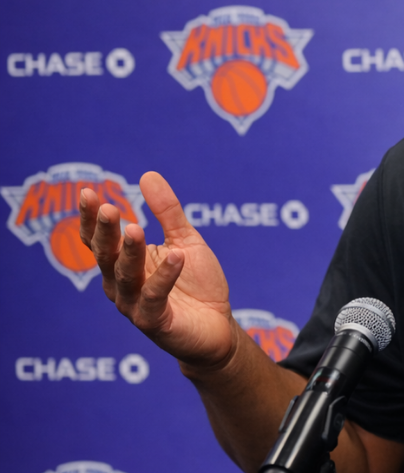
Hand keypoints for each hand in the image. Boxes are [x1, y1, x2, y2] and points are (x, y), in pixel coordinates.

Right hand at [81, 171, 237, 370]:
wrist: (219, 325)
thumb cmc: (196, 283)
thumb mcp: (184, 240)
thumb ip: (167, 211)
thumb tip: (147, 175)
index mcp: (124, 264)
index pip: (99, 239)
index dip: (91, 218)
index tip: (87, 192)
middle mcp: (121, 285)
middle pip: (106, 256)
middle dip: (105, 232)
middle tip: (107, 208)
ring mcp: (135, 305)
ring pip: (126, 276)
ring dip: (130, 252)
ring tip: (135, 227)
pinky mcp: (155, 322)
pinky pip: (155, 297)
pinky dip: (165, 276)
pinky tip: (176, 257)